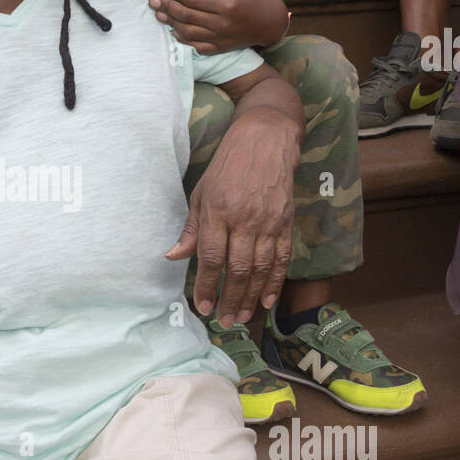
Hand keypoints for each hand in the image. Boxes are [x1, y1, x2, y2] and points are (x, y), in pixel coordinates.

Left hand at [150, 0, 275, 53]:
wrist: (266, 21)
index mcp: (226, 5)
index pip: (193, 0)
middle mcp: (222, 23)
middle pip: (188, 16)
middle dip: (168, 8)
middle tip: (153, 1)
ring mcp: (220, 38)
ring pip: (189, 32)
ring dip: (171, 23)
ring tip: (159, 15)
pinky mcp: (219, 49)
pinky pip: (196, 46)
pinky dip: (183, 39)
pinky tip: (173, 30)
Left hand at [165, 110, 298, 326]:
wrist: (266, 139)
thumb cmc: (228, 166)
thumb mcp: (202, 191)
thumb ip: (191, 228)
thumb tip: (173, 256)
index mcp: (218, 211)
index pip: (211, 257)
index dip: (206, 285)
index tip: (202, 306)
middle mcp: (244, 219)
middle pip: (237, 269)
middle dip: (230, 299)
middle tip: (225, 320)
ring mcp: (269, 222)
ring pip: (260, 269)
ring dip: (251, 297)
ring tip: (242, 316)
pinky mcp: (286, 222)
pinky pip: (282, 258)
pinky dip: (275, 282)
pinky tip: (268, 301)